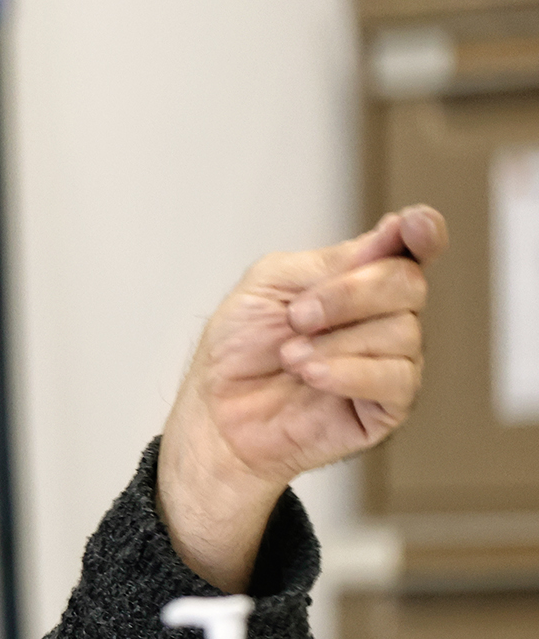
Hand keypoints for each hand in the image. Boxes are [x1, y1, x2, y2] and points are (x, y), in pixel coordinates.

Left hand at [159, 205, 447, 590]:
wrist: (216, 414)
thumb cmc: (238, 350)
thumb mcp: (267, 285)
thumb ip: (327, 261)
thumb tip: (390, 237)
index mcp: (357, 278)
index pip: (410, 248)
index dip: (422, 231)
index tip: (413, 225)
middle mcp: (383, 316)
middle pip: (408, 283)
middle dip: (348, 295)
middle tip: (298, 317)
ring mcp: (391, 361)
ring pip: (404, 331)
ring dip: (335, 341)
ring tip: (291, 356)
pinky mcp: (389, 406)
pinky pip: (397, 379)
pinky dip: (349, 372)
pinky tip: (312, 376)